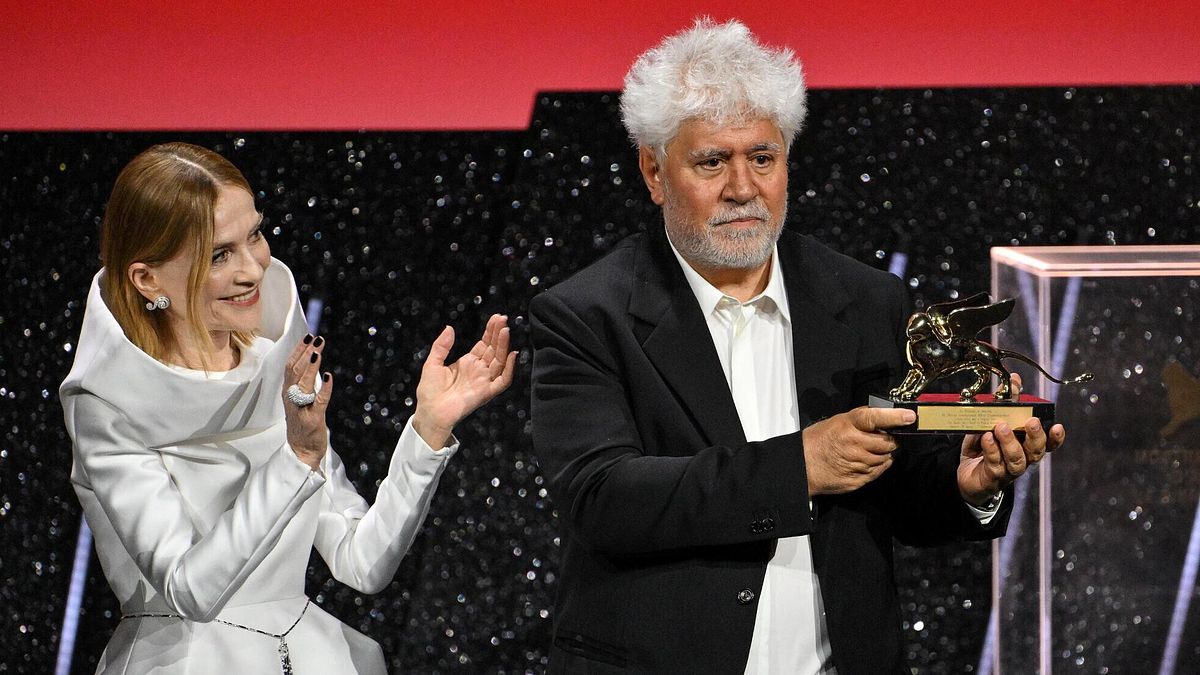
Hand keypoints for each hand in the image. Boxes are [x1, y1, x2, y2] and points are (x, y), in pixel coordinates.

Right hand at [283, 334, 332, 469]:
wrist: (301, 451)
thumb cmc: (302, 424)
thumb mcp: (300, 400)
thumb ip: (304, 383)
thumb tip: (314, 363)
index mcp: (287, 392)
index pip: (290, 366)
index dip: (298, 351)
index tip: (307, 337)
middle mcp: (291, 398)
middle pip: (295, 371)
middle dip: (305, 353)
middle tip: (315, 338)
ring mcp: (301, 408)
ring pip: (303, 383)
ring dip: (311, 366)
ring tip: (318, 351)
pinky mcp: (313, 418)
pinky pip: (319, 400)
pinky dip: (324, 387)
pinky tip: (328, 376)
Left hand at [412, 314, 516, 448]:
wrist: (430, 412)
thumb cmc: (430, 391)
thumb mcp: (432, 363)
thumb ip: (441, 346)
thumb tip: (449, 327)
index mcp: (467, 363)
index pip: (484, 344)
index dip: (490, 331)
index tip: (496, 318)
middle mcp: (479, 370)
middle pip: (493, 349)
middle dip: (498, 334)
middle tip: (503, 319)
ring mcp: (484, 381)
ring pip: (500, 361)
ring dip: (503, 345)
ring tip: (505, 330)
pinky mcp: (487, 392)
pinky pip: (503, 380)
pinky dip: (510, 369)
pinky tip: (511, 354)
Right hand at [803, 406, 915, 495]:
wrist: (801, 465)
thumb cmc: (817, 441)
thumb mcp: (837, 421)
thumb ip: (861, 420)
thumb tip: (884, 417)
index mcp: (847, 425)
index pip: (875, 418)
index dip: (895, 417)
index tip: (910, 417)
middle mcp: (854, 444)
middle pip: (887, 443)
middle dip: (890, 440)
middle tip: (883, 438)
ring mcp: (856, 463)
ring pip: (885, 458)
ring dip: (883, 454)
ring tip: (869, 450)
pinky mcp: (857, 479)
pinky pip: (878, 472)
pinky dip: (878, 466)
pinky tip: (868, 461)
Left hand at [958, 373, 1066, 505]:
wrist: (965, 473)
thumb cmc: (984, 445)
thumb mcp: (993, 420)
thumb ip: (1006, 402)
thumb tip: (1015, 379)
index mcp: (1026, 446)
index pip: (1048, 444)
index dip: (1055, 438)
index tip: (1058, 426)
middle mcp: (1022, 459)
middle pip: (1036, 452)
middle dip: (1035, 436)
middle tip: (1030, 422)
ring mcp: (1008, 471)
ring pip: (1017, 460)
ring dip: (1010, 442)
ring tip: (1001, 427)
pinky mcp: (992, 477)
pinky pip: (995, 464)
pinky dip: (992, 450)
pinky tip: (986, 438)